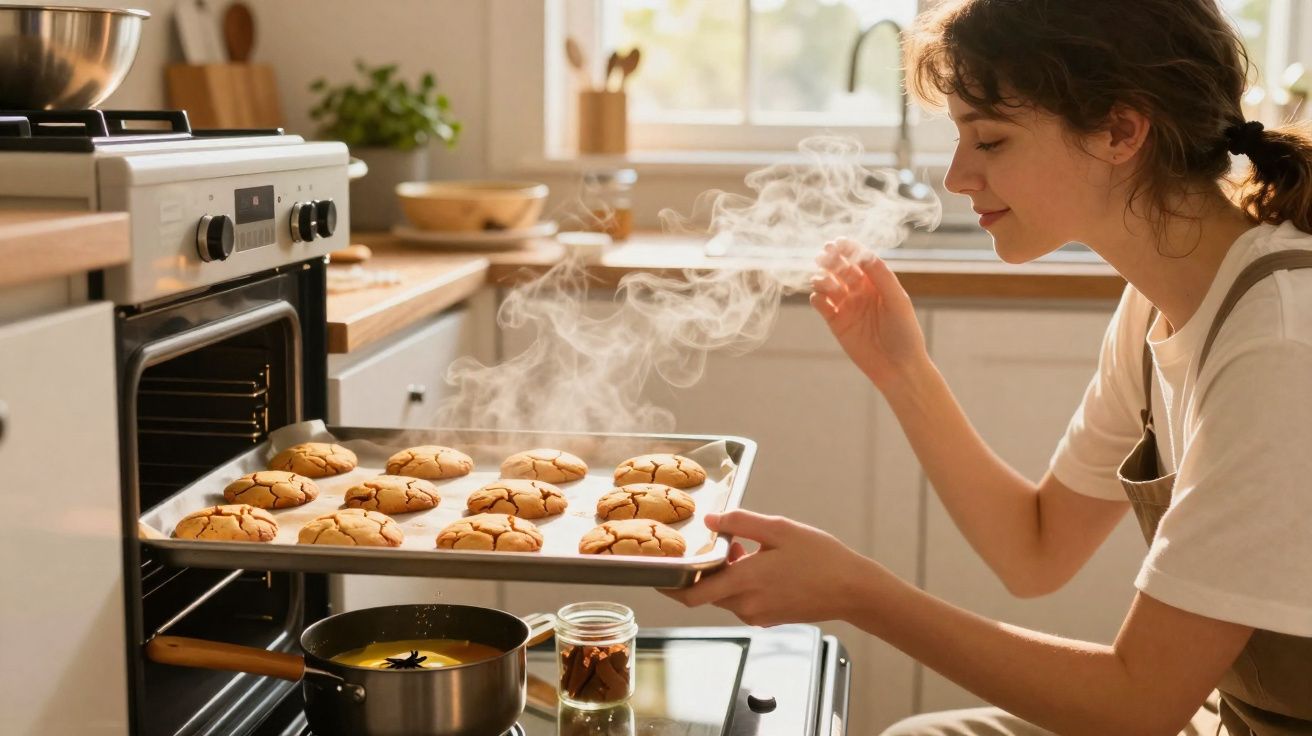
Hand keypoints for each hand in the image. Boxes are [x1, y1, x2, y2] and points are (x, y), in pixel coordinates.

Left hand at [662, 509, 879, 626]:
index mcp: (744, 582)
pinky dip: (740, 582)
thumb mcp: (780, 529)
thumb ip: (741, 523)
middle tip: (709, 545)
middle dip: (703, 569)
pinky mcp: (769, 618)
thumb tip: (711, 520)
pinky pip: (742, 600)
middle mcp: (746, 604)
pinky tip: (757, 561)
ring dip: (724, 573)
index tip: (654, 572)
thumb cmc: (821, 558)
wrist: (853, 590)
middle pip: (706, 592)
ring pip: (725, 595)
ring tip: (741, 546)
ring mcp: (757, 614)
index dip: (668, 586)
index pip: (691, 593)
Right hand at [811, 238, 927, 388]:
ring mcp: (847, 306)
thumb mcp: (897, 301)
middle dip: (831, 260)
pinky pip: (821, 304)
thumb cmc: (904, 333)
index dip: (848, 248)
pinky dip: (817, 298)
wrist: (898, 367)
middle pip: (841, 269)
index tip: (836, 242)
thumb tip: (863, 255)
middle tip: (823, 256)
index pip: (860, 259)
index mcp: (878, 282)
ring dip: (822, 279)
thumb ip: (882, 277)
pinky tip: (819, 298)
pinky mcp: (836, 322)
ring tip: (821, 281)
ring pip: (828, 284)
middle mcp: (861, 291)